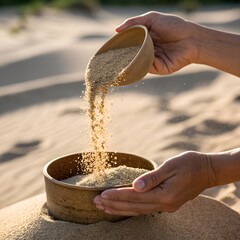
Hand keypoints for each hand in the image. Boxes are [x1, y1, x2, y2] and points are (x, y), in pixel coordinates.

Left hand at [94, 151, 215, 215]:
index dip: (117, 195)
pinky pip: (145, 210)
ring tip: (104, 208)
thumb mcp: (171, 166)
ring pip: (138, 211)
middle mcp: (165, 204)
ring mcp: (167, 206)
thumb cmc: (189, 163)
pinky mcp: (168, 204)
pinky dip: (131, 209)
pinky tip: (123, 208)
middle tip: (96, 202)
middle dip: (114, 204)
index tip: (102, 194)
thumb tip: (135, 186)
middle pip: (134, 207)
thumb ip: (153, 177)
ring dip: (120, 209)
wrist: (207, 170)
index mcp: (165, 194)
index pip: (135, 196)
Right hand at [116, 11, 198, 74]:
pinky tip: (136, 58)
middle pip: (132, 55)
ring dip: (131, 59)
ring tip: (122, 56)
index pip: (130, 44)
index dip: (121, 45)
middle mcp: (147, 51)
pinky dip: (141, 63)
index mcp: (145, 40)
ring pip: (138, 62)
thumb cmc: (174, 26)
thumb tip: (116, 30)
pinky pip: (146, 67)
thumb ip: (134, 22)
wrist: (191, 38)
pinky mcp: (158, 69)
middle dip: (123, 55)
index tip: (111, 46)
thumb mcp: (152, 19)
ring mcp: (152, 61)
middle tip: (112, 55)